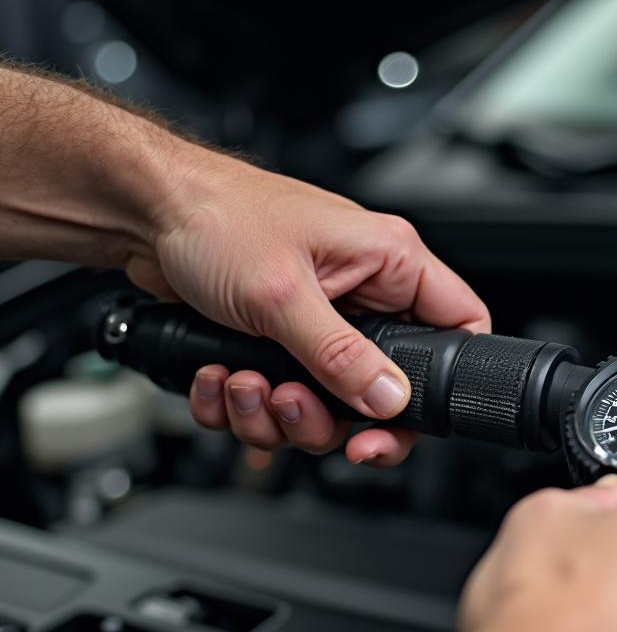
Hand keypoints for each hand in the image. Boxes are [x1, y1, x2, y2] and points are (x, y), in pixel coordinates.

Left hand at [130, 147, 488, 464]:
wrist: (144, 212)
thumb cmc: (215, 216)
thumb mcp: (283, 293)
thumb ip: (341, 356)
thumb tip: (391, 398)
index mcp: (388, 261)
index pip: (458, 324)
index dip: (444, 380)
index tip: (399, 419)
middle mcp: (363, 292)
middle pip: (385, 387)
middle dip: (334, 415)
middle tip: (301, 411)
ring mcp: (322, 320)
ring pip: (328, 403)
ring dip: (279, 412)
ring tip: (245, 383)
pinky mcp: (281, 341)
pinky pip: (281, 398)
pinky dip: (245, 403)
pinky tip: (220, 377)